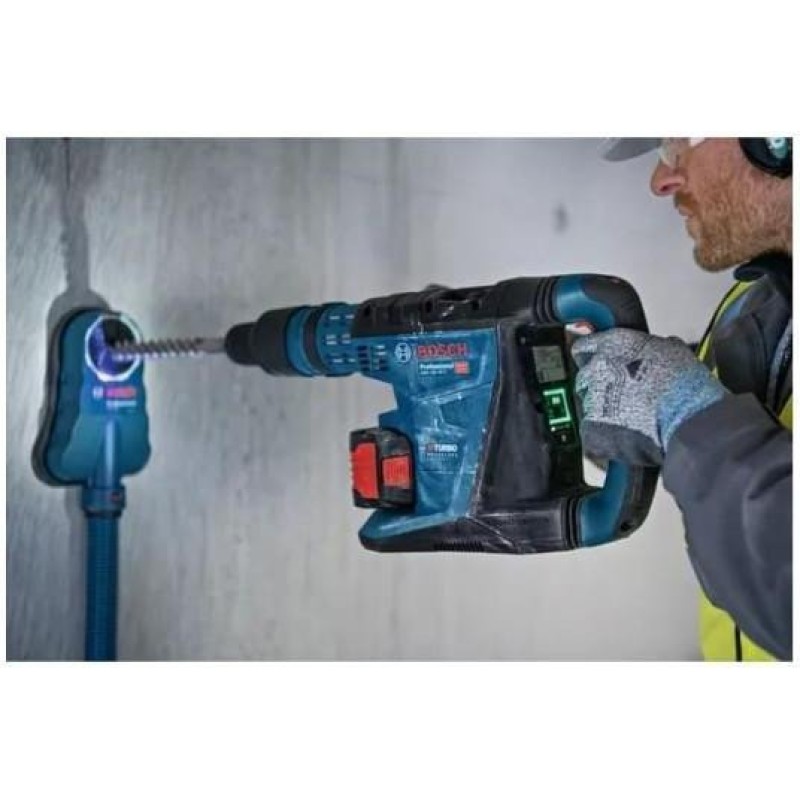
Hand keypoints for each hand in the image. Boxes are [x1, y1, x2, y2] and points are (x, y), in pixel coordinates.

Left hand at [571, 328, 726, 465]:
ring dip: (604, 412)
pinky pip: (592, 433)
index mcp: (613, 345)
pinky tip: (626, 435)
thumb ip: (654, 347)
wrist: (689, 419)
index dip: (592, 358)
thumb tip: (658, 347)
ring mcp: (592, 398)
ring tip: (632, 419)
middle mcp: (597, 368)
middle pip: (585, 379)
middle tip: (623, 397)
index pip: (584, 347)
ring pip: (589, 406)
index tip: (597, 365)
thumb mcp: (673, 350)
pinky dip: (606, 437)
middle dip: (600, 387)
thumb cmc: (686, 387)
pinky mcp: (592, 427)